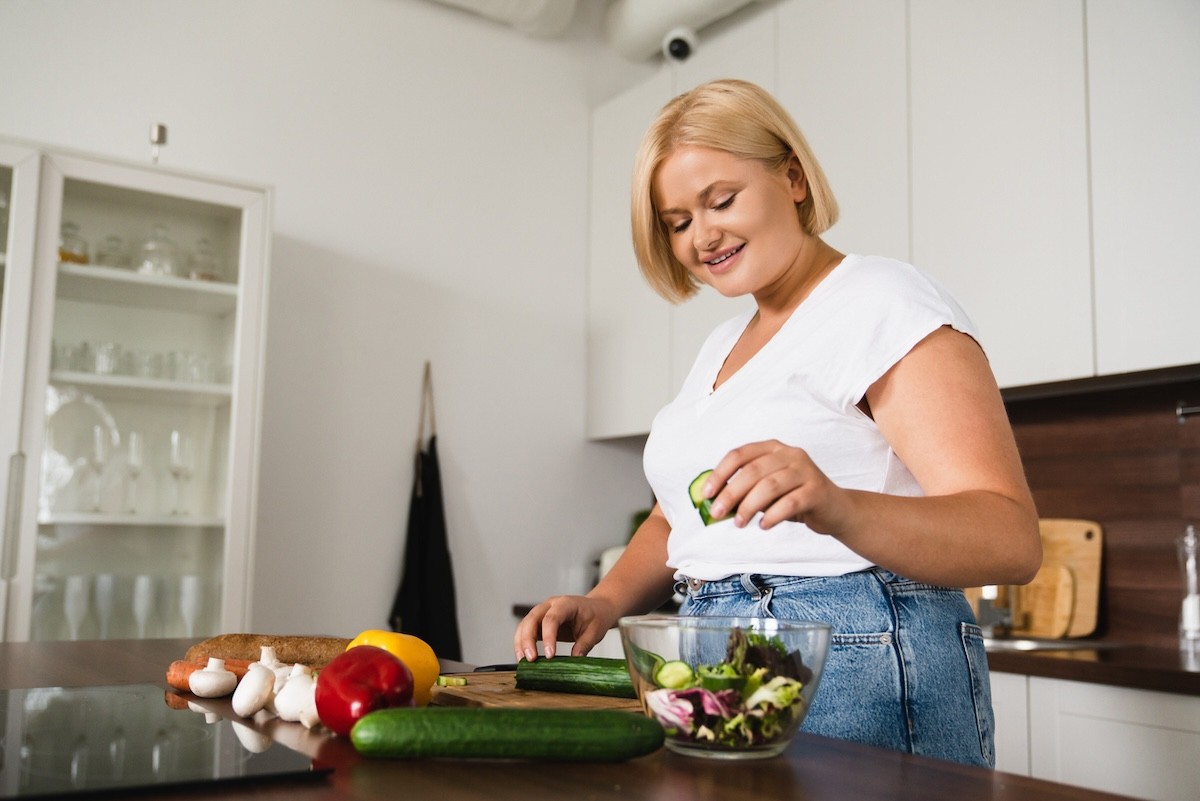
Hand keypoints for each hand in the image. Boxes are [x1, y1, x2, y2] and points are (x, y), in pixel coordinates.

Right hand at [513, 594, 618, 661]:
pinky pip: (526, 630)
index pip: (552, 618)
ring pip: (524, 624)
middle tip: (530, 659)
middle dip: (528, 640)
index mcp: (566, 604)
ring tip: (522, 661)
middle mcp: (550, 605)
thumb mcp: (596, 631)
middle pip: (532, 619)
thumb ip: (585, 644)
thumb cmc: (597, 616)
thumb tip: (574, 660)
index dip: (548, 636)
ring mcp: (542, 612)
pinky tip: (524, 657)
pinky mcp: (539, 622)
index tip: (550, 655)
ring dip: (521, 642)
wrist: (597, 608)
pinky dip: (522, 643)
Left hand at [705, 440, 852, 532]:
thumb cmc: (794, 497)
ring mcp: (805, 470)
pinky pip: (790, 503)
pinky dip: (773, 516)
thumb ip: (745, 489)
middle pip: (752, 471)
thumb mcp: (768, 489)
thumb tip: (714, 502)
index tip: (707, 494)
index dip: (720, 474)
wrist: (836, 509)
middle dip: (730, 493)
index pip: (739, 455)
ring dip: (749, 506)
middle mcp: (790, 454)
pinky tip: (764, 525)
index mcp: (773, 448)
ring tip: (739, 523)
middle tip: (717, 513)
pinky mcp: (817, 490)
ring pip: (769, 486)